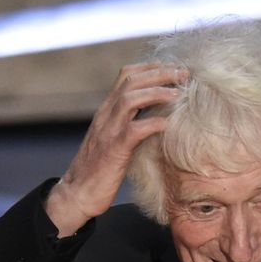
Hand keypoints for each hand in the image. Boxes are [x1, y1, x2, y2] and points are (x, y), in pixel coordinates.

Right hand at [45, 63, 187, 236]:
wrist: (77, 193)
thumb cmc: (99, 171)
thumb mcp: (113, 141)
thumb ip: (128, 125)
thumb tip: (154, 119)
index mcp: (106, 111)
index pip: (126, 76)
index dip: (151, 67)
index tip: (173, 68)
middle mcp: (105, 115)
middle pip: (130, 80)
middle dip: (158, 73)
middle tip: (183, 73)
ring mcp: (108, 132)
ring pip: (130, 98)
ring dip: (156, 92)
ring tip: (178, 92)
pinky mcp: (113, 151)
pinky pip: (133, 130)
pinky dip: (151, 123)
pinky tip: (167, 124)